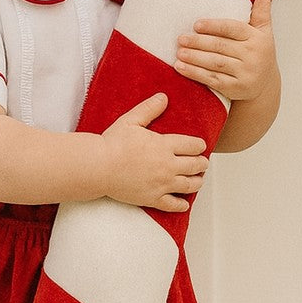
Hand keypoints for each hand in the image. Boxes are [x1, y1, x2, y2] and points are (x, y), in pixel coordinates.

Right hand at [100, 92, 208, 212]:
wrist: (98, 167)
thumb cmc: (112, 144)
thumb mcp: (131, 121)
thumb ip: (149, 109)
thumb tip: (163, 97)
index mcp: (164, 146)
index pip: (193, 146)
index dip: (199, 146)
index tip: (200, 146)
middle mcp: (168, 166)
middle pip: (196, 166)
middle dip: (202, 164)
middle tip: (202, 163)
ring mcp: (162, 184)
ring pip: (190, 185)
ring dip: (197, 182)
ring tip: (198, 179)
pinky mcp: (153, 199)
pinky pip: (173, 205)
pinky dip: (182, 205)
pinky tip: (184, 203)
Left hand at [175, 0, 276, 102]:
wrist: (265, 85)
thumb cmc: (259, 54)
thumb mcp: (264, 33)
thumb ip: (261, 14)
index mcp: (258, 39)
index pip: (233, 29)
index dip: (214, 26)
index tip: (196, 25)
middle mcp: (253, 56)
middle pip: (221, 46)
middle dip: (199, 42)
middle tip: (181, 39)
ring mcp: (245, 74)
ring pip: (215, 63)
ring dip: (194, 58)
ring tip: (179, 52)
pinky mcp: (235, 89)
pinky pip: (212, 79)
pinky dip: (195, 73)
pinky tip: (181, 67)